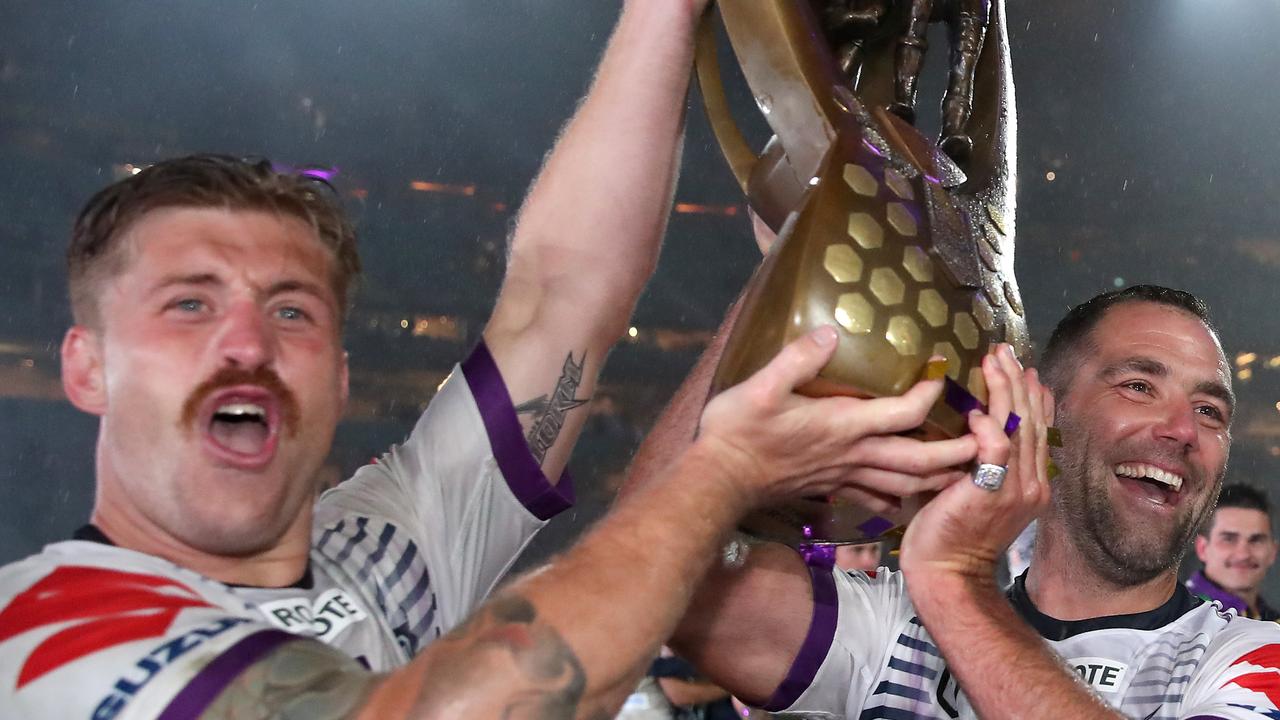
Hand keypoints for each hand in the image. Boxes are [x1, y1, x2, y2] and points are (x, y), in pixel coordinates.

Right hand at [695, 326, 978, 511]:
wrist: (720, 480)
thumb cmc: (738, 430)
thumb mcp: (761, 386)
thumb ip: (798, 358)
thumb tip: (831, 331)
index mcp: (844, 425)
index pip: (904, 412)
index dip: (930, 392)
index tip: (944, 371)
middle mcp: (853, 454)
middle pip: (919, 458)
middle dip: (958, 450)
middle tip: (989, 439)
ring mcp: (844, 476)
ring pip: (906, 483)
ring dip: (939, 477)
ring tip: (965, 470)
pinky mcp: (832, 488)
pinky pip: (877, 498)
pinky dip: (900, 497)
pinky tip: (909, 497)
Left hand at [898, 344, 1053, 584]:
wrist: (947, 574)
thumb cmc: (949, 533)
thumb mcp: (972, 490)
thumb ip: (978, 461)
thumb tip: (966, 427)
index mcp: (1030, 483)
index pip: (1037, 430)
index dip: (1032, 397)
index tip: (1024, 369)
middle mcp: (1030, 484)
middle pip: (1032, 422)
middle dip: (1019, 382)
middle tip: (1005, 351)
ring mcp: (1015, 490)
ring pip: (1017, 428)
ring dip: (1005, 390)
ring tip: (994, 361)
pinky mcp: (990, 494)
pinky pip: (996, 451)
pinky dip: (987, 427)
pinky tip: (975, 410)